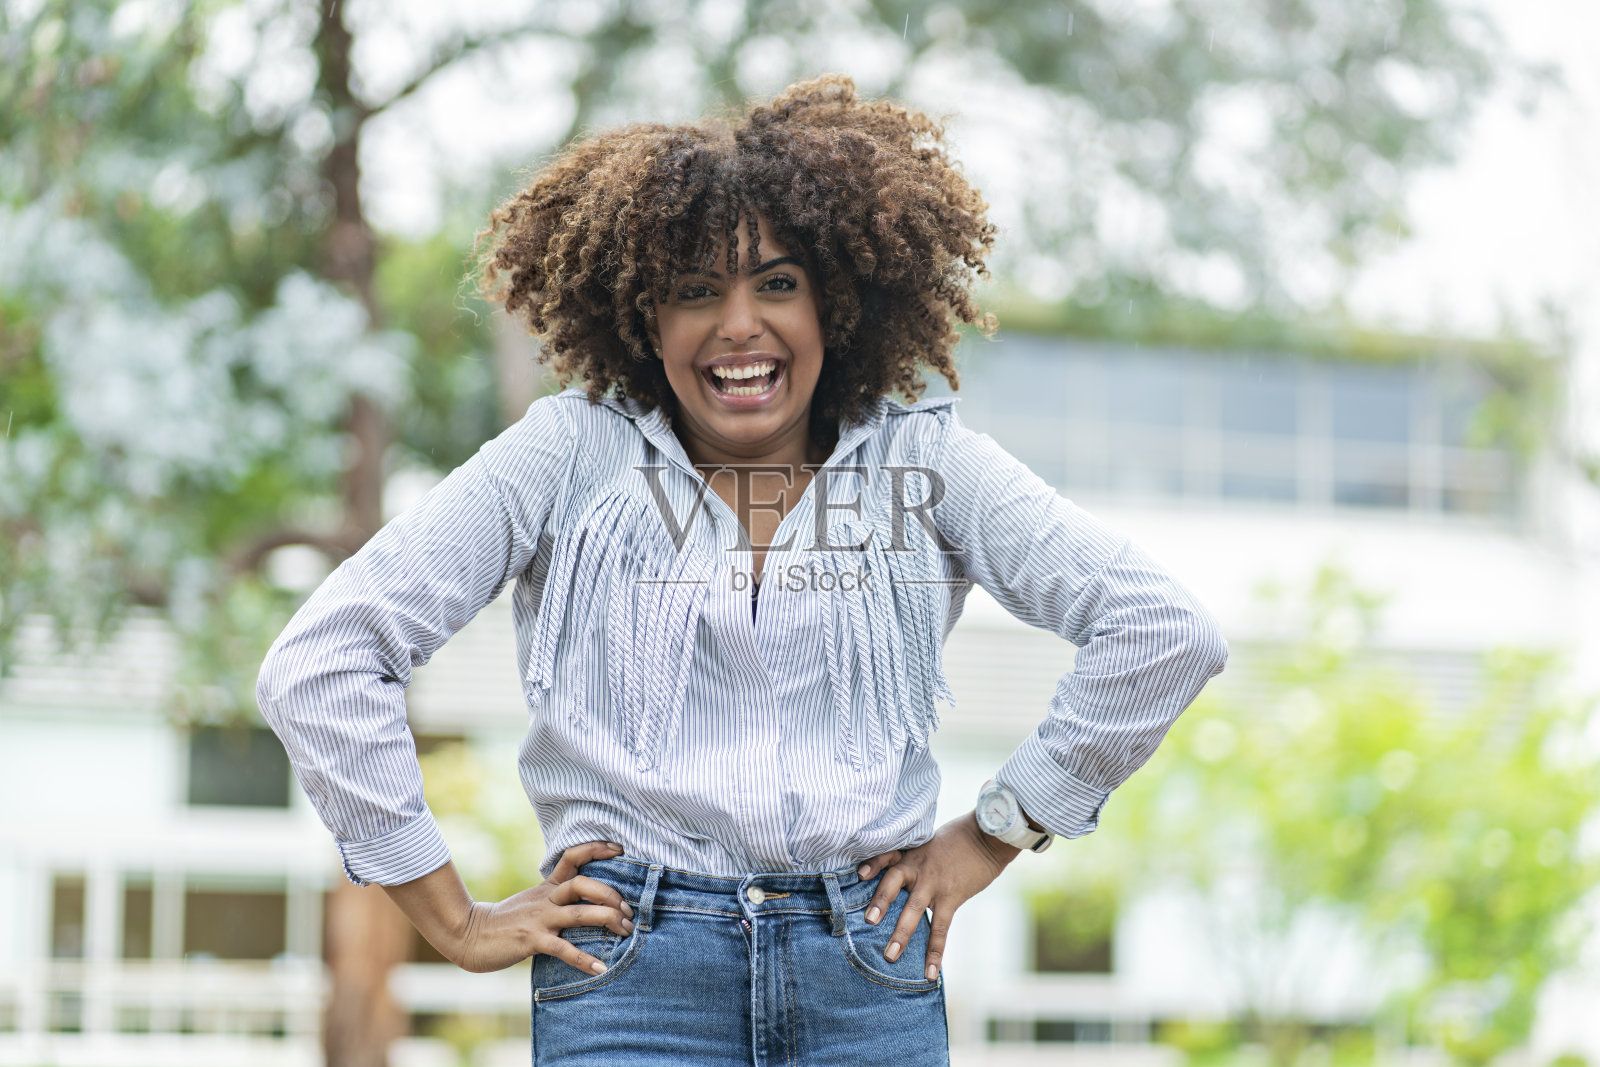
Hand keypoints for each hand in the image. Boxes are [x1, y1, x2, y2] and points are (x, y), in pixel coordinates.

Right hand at [456, 840, 634, 973]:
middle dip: (610, 895)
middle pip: (582, 884)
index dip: (596, 849)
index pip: (572, 857)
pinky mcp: (532, 940)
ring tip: (626, 931)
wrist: (470, 935)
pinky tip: (600, 969)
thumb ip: (556, 897)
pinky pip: (563, 948)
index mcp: (547, 886)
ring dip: (607, 920)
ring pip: (579, 913)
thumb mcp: (533, 901)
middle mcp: (546, 899)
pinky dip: (584, 959)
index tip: (619, 848)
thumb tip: (587, 901)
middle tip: (628, 911)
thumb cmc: (506, 921)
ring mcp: (539, 919)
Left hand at [860, 811, 1020, 980]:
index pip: (886, 856)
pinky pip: (940, 927)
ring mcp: (934, 883)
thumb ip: (914, 859)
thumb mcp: (930, 842)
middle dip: (880, 901)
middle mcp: (918, 867)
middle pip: (893, 882)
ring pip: (913, 909)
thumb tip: (901, 879)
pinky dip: (934, 951)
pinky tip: (929, 972)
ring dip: (901, 933)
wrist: (987, 838)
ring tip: (890, 956)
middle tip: (868, 921)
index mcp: (911, 852)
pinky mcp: (951, 897)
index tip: (860, 875)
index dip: (872, 865)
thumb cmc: (958, 840)